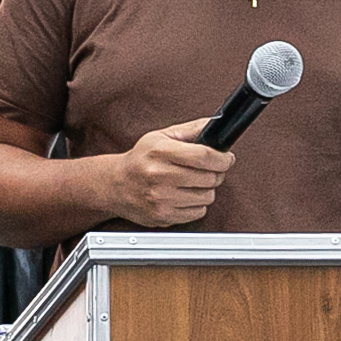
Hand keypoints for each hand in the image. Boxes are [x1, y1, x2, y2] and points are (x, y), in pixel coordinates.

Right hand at [110, 119, 232, 227]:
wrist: (114, 185)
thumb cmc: (139, 160)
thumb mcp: (161, 136)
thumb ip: (191, 129)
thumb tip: (217, 125)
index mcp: (160, 152)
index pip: (205, 156)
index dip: (223, 158)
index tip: (226, 159)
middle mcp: (159, 175)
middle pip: (209, 177)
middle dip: (215, 173)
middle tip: (207, 170)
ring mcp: (161, 198)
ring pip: (207, 197)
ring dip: (205, 190)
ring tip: (191, 183)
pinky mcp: (163, 215)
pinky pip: (198, 212)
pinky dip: (196, 205)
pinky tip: (183, 196)